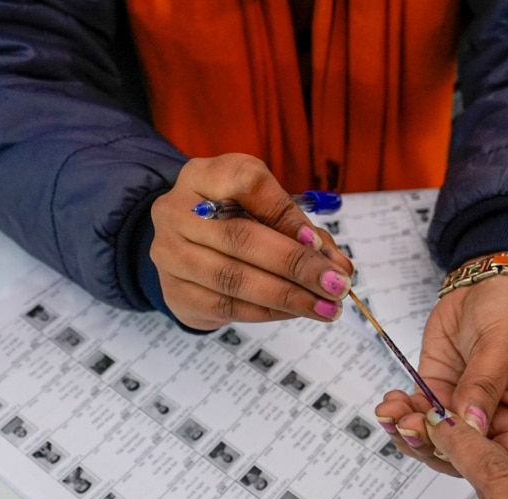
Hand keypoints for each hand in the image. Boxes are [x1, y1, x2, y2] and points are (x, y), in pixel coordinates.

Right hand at [150, 154, 353, 330]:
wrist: (184, 247)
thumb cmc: (234, 219)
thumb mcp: (263, 207)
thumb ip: (300, 228)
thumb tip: (337, 266)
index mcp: (203, 176)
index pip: (248, 183)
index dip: (287, 216)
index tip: (320, 244)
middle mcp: (177, 211)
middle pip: (241, 237)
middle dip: (296, 265)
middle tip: (337, 285)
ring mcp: (170, 254)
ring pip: (234, 279)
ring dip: (288, 297)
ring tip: (326, 307)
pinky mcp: (174, 292)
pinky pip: (227, 307)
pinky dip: (268, 312)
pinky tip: (295, 312)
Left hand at [374, 274, 507, 475]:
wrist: (487, 283)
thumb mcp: (501, 349)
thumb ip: (483, 389)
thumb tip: (469, 425)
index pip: (502, 462)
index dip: (473, 461)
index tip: (447, 441)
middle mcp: (495, 425)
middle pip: (461, 458)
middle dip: (430, 445)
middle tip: (409, 425)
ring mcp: (463, 412)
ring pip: (432, 441)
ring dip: (407, 432)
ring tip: (393, 411)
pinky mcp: (438, 396)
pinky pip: (416, 417)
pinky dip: (399, 414)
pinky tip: (390, 402)